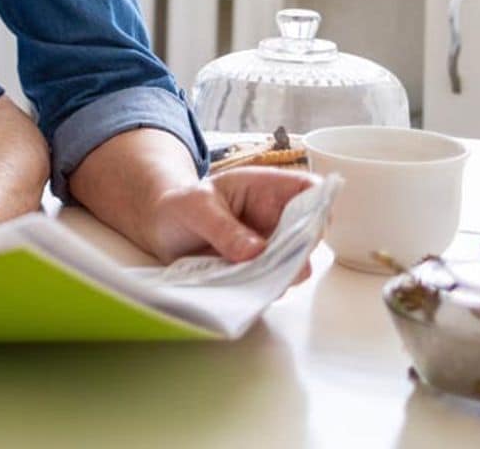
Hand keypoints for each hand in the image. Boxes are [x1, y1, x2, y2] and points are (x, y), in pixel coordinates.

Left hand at [145, 167, 319, 279]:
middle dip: (299, 252)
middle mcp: (275, 219)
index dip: (318, 208)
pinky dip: (262, 289)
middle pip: (310, 235)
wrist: (161, 227)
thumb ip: (223, 228)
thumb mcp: (196, 207)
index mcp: (266, 189)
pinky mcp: (258, 271)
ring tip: (251, 277)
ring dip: (279, 275)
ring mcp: (270, 247)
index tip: (308, 230)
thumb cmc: (181, 204)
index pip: (310, 190)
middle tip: (274, 264)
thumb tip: (255, 252)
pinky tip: (243, 289)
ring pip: (295, 265)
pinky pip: (272, 283)